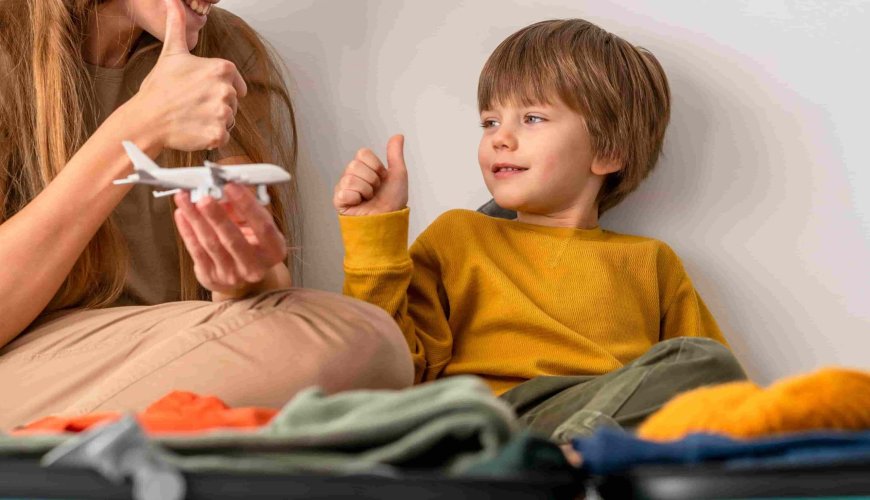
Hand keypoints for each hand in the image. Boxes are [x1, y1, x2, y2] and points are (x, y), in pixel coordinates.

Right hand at [131, 0, 246, 151]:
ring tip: (192, 116)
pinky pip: (223, 138)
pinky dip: (211, 138)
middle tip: (192, 104)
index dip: (218, 87)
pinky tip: (194, 129)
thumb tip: (172, 1)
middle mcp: (225, 89)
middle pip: (232, 102)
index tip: (202, 91)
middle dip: (215, 105)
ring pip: (229, 120)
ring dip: (214, 121)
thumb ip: (178, 25)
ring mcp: (222, 113)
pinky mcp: (217, 134)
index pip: (234, 81)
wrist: (146, 119)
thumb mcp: (172, 52)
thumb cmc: (159, 88)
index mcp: (221, 69)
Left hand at [173, 184, 287, 297]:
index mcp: (274, 250)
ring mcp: (232, 275)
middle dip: (217, 216)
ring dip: (196, 219)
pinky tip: (182, 214)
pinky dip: (187, 230)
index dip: (247, 206)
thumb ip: (242, 208)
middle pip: (234, 239)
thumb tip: (222, 188)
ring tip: (185, 199)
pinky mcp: (211, 277)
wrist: (239, 272)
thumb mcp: (254, 225)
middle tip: (204, 197)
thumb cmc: (249, 241)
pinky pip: (196, 251)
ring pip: (211, 244)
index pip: (263, 227)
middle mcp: (255, 266)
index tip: (231, 186)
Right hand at [333, 134, 407, 215]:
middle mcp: (351, 175)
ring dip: (365, 190)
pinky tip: (359, 204)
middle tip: (375, 191)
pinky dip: (356, 198)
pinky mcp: (339, 200)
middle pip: (355, 165)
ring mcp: (344, 188)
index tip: (382, 179)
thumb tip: (398, 135)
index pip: (362, 153)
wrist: (388, 221)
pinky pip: (344, 191)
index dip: (376, 166)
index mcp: (363, 168)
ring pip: (350, 178)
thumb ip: (395, 154)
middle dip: (371, 180)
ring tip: (368, 198)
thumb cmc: (392, 201)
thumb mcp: (398, 174)